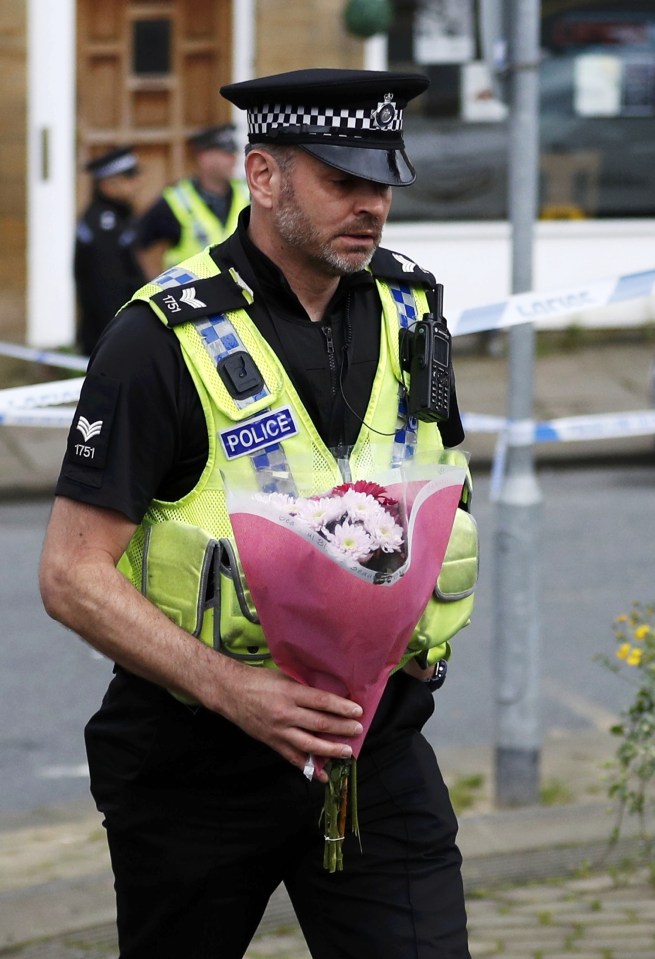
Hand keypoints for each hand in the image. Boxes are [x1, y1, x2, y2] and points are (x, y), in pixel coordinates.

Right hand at [204, 662, 363, 782]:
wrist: (231, 692)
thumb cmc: (259, 680)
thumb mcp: (284, 677)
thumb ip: (304, 687)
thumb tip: (329, 695)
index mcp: (290, 693)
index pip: (322, 701)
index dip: (341, 707)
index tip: (357, 711)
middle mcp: (286, 713)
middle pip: (319, 723)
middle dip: (342, 728)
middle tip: (358, 730)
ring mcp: (279, 731)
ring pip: (309, 745)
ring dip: (331, 750)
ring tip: (347, 752)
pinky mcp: (272, 743)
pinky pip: (293, 758)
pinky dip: (309, 768)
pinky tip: (323, 775)